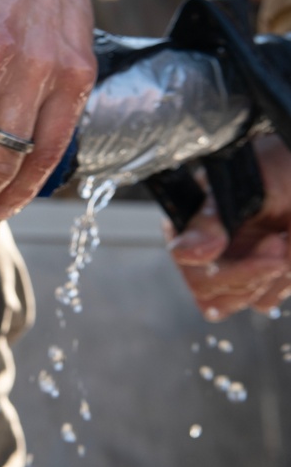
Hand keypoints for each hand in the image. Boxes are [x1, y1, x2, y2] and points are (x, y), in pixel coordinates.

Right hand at [167, 136, 290, 319]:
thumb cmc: (275, 165)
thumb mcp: (246, 185)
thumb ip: (212, 218)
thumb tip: (187, 252)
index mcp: (191, 218)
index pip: (188, 260)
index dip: (228, 266)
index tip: (271, 248)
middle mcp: (204, 246)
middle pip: (209, 290)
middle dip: (252, 274)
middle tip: (280, 245)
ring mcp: (231, 264)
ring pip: (237, 301)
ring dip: (271, 279)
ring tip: (286, 242)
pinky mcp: (257, 278)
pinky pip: (264, 299)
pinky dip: (282, 282)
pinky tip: (288, 251)